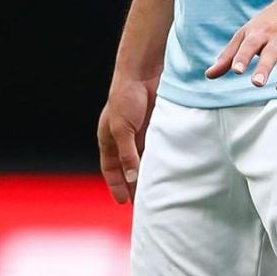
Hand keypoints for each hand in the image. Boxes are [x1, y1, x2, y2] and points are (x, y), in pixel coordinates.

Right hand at [97, 78, 155, 203]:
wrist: (143, 72)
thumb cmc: (125, 97)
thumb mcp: (122, 129)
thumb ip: (127, 154)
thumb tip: (132, 178)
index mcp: (108, 138)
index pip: (110, 168)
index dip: (115, 185)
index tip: (123, 202)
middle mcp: (123, 137)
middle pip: (127, 167)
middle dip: (133, 184)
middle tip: (143, 203)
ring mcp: (139, 132)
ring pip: (143, 159)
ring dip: (148, 173)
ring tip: (158, 190)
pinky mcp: (155, 125)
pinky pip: (157, 147)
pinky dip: (161, 159)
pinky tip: (168, 170)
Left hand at [206, 0, 276, 96]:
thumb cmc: (268, 23)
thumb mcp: (247, 33)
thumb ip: (229, 56)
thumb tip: (209, 75)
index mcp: (260, 33)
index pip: (250, 45)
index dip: (242, 57)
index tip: (236, 70)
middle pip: (271, 54)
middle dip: (264, 68)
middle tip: (256, 83)